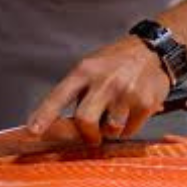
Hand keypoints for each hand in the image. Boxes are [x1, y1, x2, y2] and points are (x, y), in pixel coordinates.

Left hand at [28, 37, 170, 144]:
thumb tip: (64, 127)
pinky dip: (128, 128)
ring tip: (117, 114)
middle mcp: (103, 81)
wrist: (153, 51)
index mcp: (84, 71)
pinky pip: (130, 130)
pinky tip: (132, 111)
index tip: (32, 132)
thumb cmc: (116, 63)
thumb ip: (77, 93)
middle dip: (88, 134)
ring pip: (110, 130)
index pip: (58, 96)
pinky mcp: (145, 103)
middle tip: (93, 135)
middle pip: (85, 120)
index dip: (44, 116)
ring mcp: (125, 92)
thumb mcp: (91, 67)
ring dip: (111, 130)